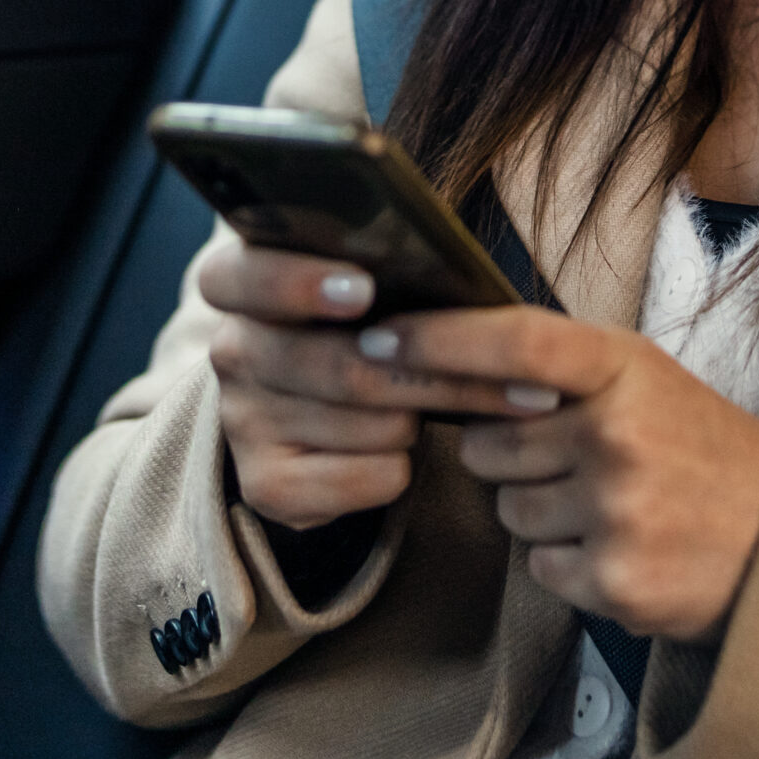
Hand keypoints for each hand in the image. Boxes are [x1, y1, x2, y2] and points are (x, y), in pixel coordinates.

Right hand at [199, 233, 532, 528]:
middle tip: (527, 383)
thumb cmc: (365, 322)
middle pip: (341, 367)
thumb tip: (472, 299)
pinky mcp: (266, 485)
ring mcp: (244, 422)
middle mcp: (231, 352)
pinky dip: (404, 466)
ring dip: (425, 418)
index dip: (297, 283)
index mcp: (238, 281)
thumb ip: (390, 272)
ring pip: (370, 425)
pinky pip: (369, 478)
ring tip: (446, 406)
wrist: (319, 407)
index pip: (242, 276)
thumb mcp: (369, 283)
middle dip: (440, 374)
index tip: (364, 289)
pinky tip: (402, 449)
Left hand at [359, 308, 758, 640]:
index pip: (512, 343)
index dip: (435, 340)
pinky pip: (539, 567)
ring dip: (538, 508)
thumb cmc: (695, 443)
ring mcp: (616, 512)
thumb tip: (442, 354)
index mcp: (624, 369)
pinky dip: (566, 560)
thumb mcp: (642, 376)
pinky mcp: (615, 582)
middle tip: (568, 452)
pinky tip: (617, 543)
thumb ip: (557, 366)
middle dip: (507, 451)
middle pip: (488, 443)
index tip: (378, 340)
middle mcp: (618, 435)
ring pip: (508, 510)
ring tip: (605, 499)